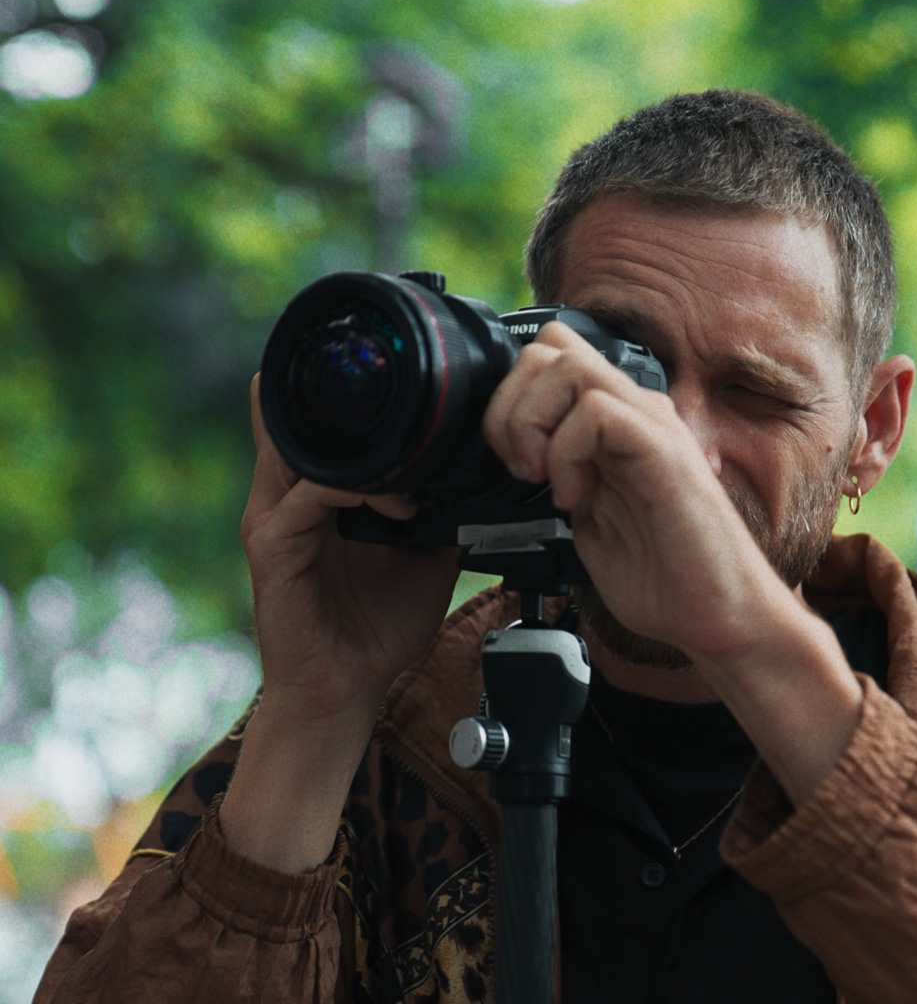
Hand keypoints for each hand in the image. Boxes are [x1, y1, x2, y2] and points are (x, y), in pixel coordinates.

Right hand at [240, 374, 460, 725]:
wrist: (345, 691)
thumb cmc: (376, 628)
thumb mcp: (425, 559)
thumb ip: (440, 514)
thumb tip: (480, 478)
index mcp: (317, 494)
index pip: (319, 423)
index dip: (354, 397)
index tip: (412, 388)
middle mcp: (287, 497)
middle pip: (302, 420)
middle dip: (349, 401)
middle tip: (404, 392)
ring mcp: (274, 519)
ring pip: (303, 447)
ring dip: (364, 446)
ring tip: (412, 452)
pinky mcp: (272, 547)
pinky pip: (310, 496)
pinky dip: (358, 489)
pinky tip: (397, 504)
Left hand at [483, 321, 777, 656]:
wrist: (715, 615)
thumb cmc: (660, 575)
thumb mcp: (586, 518)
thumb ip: (559, 475)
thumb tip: (516, 456)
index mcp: (613, 423)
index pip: (546, 358)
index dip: (510, 401)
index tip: (512, 464)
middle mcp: (633, 411)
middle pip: (548, 347)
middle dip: (511, 406)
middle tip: (521, 468)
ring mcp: (651, 425)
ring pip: (568, 364)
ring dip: (534, 423)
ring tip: (545, 480)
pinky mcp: (663, 450)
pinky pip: (598, 411)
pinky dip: (567, 453)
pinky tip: (574, 497)